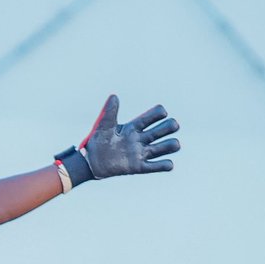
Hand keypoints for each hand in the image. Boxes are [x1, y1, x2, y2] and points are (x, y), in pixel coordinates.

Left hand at [55, 95, 179, 185]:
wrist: (90, 161)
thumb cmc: (97, 141)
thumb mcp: (104, 125)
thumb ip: (110, 112)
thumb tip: (114, 96)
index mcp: (133, 127)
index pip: (152, 117)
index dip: (160, 113)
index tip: (162, 112)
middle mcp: (140, 139)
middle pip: (162, 130)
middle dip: (170, 126)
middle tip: (173, 126)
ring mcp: (140, 153)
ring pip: (163, 148)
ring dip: (171, 145)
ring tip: (175, 144)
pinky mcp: (138, 167)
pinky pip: (154, 167)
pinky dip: (164, 165)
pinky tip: (169, 164)